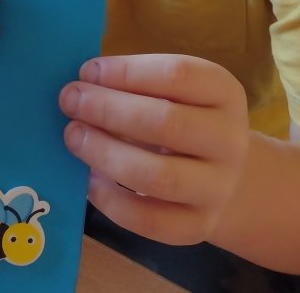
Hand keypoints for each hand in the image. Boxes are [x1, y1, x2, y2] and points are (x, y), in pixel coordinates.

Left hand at [59, 54, 248, 245]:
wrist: (225, 175)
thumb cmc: (185, 117)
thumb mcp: (176, 92)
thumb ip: (137, 84)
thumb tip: (82, 85)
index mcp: (224, 92)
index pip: (177, 75)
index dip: (126, 72)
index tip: (87, 72)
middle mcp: (229, 140)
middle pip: (166, 122)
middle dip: (108, 109)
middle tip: (70, 100)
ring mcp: (217, 188)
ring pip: (157, 176)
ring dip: (105, 153)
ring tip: (73, 136)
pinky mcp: (198, 227)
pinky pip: (149, 220)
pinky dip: (111, 200)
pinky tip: (89, 180)